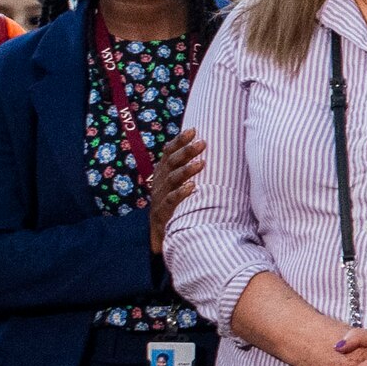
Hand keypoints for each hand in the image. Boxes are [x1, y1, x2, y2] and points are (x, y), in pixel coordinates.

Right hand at [145, 132, 206, 260]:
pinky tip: (191, 187)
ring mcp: (160, 198)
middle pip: (171, 163)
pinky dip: (180, 193)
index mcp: (163, 173)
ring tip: (201, 163)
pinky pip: (171, 201)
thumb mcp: (178, 184)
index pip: (168, 152)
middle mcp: (160, 182)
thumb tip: (207, 147)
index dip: (179, 141)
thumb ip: (188, 168)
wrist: (161, 235)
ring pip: (171, 180)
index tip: (193, 130)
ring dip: (186, 170)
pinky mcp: (162, 214)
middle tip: (203, 143)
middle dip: (186, 151)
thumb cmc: (176, 205)